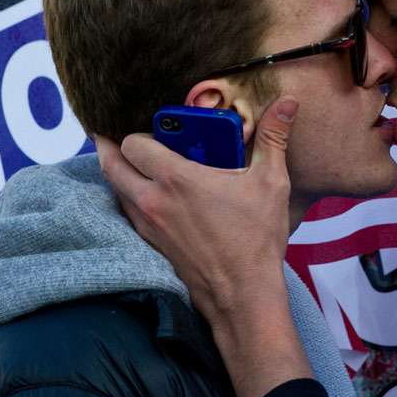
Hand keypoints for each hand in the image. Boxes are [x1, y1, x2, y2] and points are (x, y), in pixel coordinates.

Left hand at [98, 97, 314, 396]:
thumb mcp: (271, 181)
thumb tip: (286, 103)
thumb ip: (273, 137)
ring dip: (119, 173)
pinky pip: (126, 213)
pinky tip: (152, 196)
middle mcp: (153, 201)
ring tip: (136, 162)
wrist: (243, 294)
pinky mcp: (150, 245)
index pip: (133, 143)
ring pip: (115, 190)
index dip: (138, 131)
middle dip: (112, 146)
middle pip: (110, 165)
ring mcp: (147, 226)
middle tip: (120, 136)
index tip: (153, 127)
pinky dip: (130, 198)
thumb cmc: (257, 239)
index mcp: (176, 179)